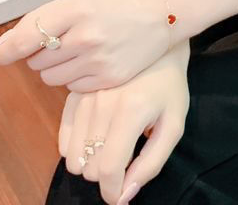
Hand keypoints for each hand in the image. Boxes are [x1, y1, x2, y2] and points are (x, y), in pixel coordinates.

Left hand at [0, 0, 172, 91]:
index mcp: (78, 8)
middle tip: (65, 41)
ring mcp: (99, 59)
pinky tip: (94, 61)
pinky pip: (72, 88)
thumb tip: (3, 50)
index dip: (10, 47)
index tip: (2, 54)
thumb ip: (43, 19)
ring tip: (81, 51)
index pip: (28, 34)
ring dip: (57, 67)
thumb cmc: (119, 4)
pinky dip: (76, 77)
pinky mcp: (109, 78)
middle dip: (42, 53)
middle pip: (37, 59)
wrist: (164, 13)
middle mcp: (87, 35)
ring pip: (51, 77)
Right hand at [59, 43, 190, 204]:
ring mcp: (84, 97)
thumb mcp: (174, 124)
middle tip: (125, 157)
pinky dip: (76, 149)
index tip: (120, 195)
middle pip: (89, 167)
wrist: (156, 47)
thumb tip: (124, 196)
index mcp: (131, 111)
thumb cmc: (169, 88)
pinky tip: (96, 137)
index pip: (109, 169)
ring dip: (91, 162)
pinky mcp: (73, 95)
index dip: (113, 192)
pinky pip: (63, 139)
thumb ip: (153, 162)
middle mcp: (103, 104)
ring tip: (112, 146)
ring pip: (72, 157)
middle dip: (106, 174)